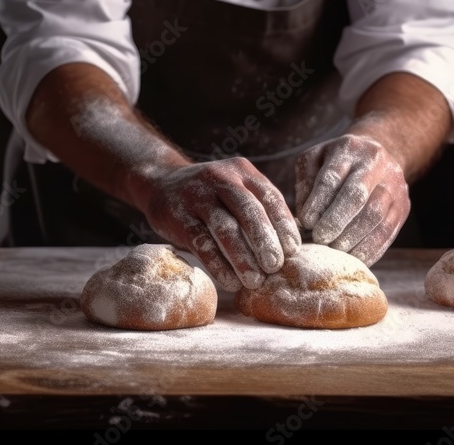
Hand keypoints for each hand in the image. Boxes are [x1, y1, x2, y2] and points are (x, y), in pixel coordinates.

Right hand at [139, 157, 301, 290]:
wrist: (161, 182)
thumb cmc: (210, 195)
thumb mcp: (235, 188)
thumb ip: (259, 209)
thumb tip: (289, 246)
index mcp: (242, 171)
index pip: (270, 197)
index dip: (283, 224)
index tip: (293, 250)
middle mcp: (221, 179)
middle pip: (249, 211)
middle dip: (265, 242)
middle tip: (276, 267)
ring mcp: (197, 196)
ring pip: (225, 228)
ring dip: (243, 258)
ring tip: (255, 281)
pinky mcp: (178, 216)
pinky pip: (201, 243)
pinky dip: (218, 264)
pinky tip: (230, 281)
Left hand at [295, 134, 409, 265]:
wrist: (378, 154)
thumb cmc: (336, 162)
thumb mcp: (315, 161)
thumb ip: (306, 184)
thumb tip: (304, 218)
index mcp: (348, 149)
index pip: (332, 176)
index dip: (318, 202)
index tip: (306, 222)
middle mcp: (375, 164)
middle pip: (357, 195)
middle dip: (336, 221)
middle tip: (320, 239)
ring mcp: (393, 186)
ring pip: (375, 215)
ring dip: (352, 238)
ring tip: (334, 251)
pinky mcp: (403, 207)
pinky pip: (388, 232)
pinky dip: (370, 249)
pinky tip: (354, 258)